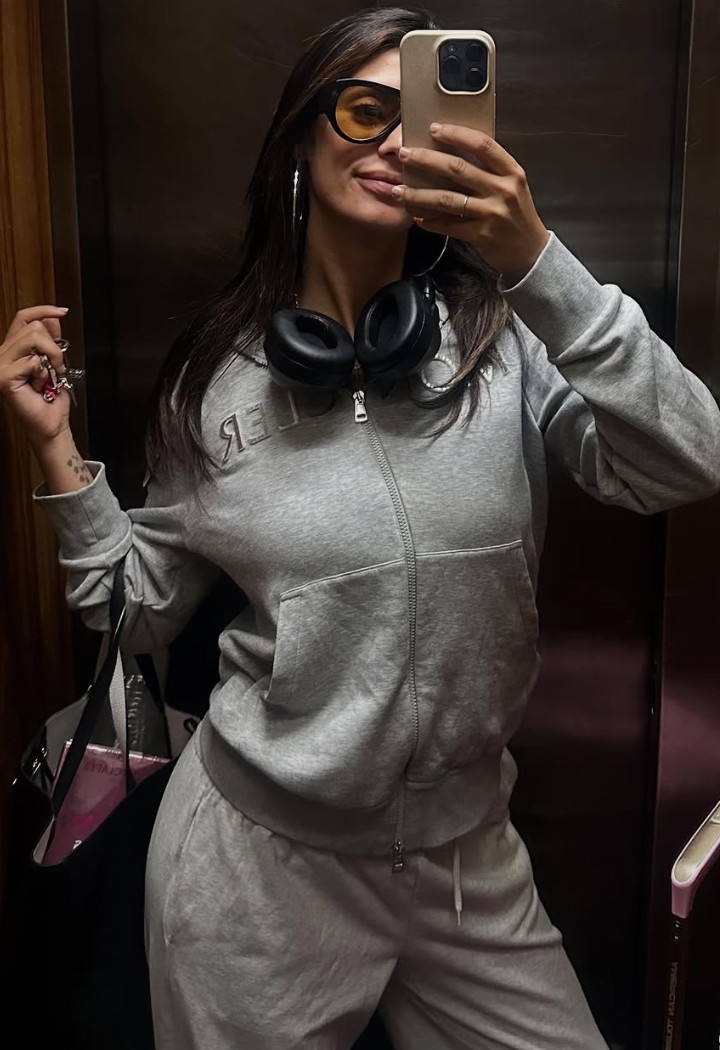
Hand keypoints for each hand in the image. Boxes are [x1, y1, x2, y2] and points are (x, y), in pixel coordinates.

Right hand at [0, 305, 71, 445]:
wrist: (51, 423)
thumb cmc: (51, 399)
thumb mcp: (55, 362)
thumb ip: (52, 340)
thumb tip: (53, 318)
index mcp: (13, 348)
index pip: (23, 318)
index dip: (43, 310)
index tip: (62, 312)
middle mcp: (3, 354)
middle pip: (33, 327)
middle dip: (55, 346)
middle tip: (58, 366)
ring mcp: (0, 365)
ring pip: (34, 339)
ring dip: (52, 358)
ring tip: (51, 374)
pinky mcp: (4, 378)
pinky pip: (32, 361)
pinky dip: (44, 373)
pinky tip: (40, 385)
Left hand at [393, 124, 549, 283]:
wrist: (530, 252)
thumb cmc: (517, 215)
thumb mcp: (512, 186)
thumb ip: (490, 171)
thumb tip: (454, 153)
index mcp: (511, 172)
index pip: (483, 145)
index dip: (457, 134)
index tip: (434, 128)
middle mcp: (502, 190)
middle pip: (458, 169)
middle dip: (426, 159)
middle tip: (405, 154)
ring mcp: (491, 213)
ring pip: (447, 199)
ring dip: (419, 194)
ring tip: (399, 190)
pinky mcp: (481, 235)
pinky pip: (449, 226)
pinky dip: (431, 222)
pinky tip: (418, 218)